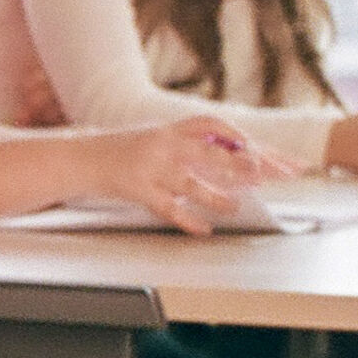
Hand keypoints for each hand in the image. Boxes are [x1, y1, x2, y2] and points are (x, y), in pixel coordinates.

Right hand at [88, 117, 281, 233]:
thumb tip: (238, 158)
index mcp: (174, 129)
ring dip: (217, 195)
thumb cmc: (126, 151)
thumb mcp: (161, 138)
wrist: (82, 158)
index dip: (249, 142)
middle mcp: (166, 144)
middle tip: (271, 175)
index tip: (276, 157)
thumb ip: (195, 146)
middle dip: (244, 164)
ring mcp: (151, 167)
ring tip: (236, 206)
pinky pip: (167, 207)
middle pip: (212, 152)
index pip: (219, 129)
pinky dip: (187, 219)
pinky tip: (204, 228)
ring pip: (191, 181)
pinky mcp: (137, 189)